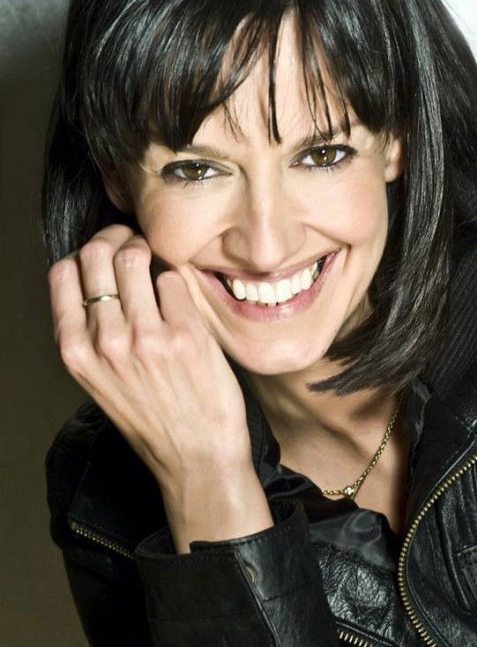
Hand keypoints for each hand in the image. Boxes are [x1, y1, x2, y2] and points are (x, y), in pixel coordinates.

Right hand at [49, 225, 272, 550]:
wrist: (195, 458)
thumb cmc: (150, 417)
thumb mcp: (98, 380)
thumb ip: (91, 331)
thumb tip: (101, 275)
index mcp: (75, 351)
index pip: (63, 272)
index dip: (86, 251)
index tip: (106, 249)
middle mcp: (104, 341)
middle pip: (97, 253)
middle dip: (117, 236)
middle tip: (136, 242)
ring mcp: (145, 337)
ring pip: (134, 255)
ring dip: (148, 249)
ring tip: (159, 262)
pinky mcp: (185, 335)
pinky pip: (174, 278)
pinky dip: (177, 279)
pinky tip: (182, 297)